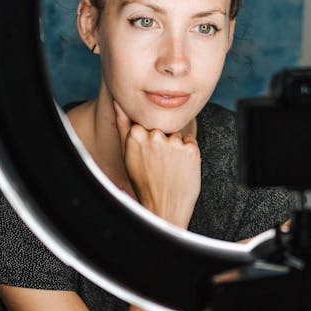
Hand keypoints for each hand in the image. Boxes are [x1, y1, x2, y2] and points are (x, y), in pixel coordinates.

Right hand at [113, 100, 200, 227]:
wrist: (163, 208)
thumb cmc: (143, 182)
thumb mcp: (126, 154)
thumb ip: (123, 125)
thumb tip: (118, 102)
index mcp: (136, 134)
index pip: (149, 121)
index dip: (150, 139)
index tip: (149, 155)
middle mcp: (155, 135)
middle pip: (163, 127)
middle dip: (163, 142)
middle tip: (159, 165)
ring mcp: (174, 142)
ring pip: (178, 134)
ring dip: (176, 148)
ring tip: (170, 168)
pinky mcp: (191, 150)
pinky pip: (191, 142)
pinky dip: (188, 153)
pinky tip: (180, 168)